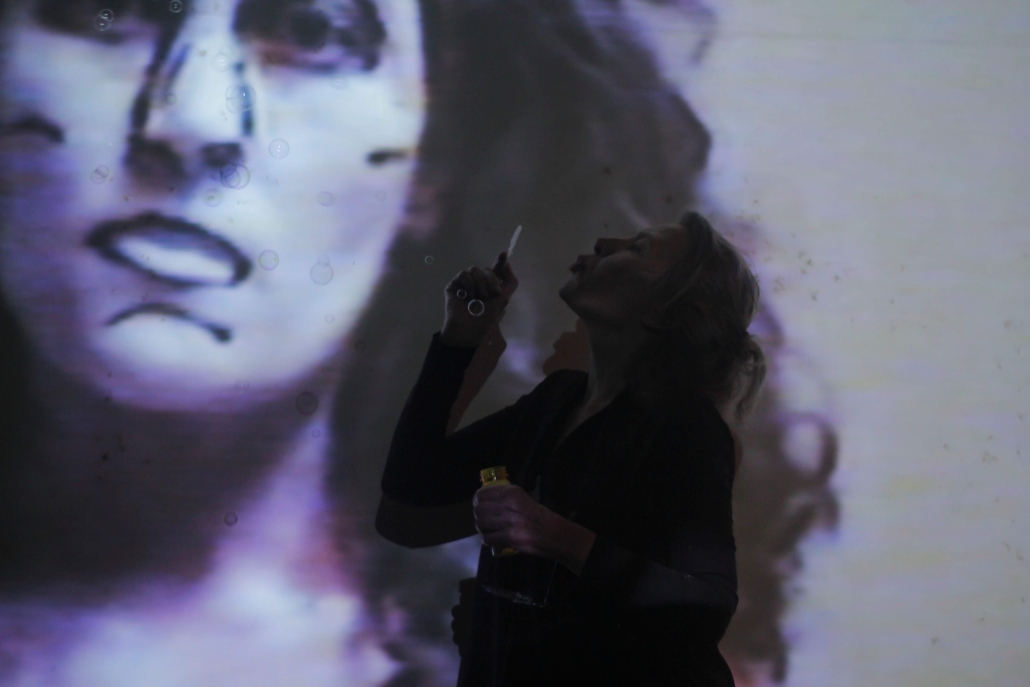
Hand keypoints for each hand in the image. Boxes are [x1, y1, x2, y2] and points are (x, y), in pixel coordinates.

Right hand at [441, 252, 518, 347]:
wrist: (467, 329)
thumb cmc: (485, 318)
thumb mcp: (503, 300)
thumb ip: (510, 281)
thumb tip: (507, 263)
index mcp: (491, 287)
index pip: (496, 270)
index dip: (500, 261)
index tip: (504, 254)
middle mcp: (479, 283)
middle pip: (487, 269)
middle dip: (492, 280)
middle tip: (492, 294)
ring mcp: (466, 283)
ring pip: (476, 270)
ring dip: (480, 284)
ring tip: (477, 299)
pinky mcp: (455, 285)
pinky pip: (464, 274)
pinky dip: (468, 283)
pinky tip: (468, 295)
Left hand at [472, 484, 596, 573]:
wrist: (557, 535)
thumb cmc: (542, 517)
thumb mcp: (525, 500)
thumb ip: (508, 499)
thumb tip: (489, 502)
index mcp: (513, 492)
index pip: (483, 494)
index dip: (477, 501)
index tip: (479, 505)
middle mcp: (509, 504)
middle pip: (479, 509)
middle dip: (478, 516)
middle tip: (482, 520)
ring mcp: (510, 521)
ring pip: (481, 524)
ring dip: (482, 528)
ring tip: (487, 530)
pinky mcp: (511, 538)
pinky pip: (489, 538)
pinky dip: (488, 540)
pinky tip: (492, 540)